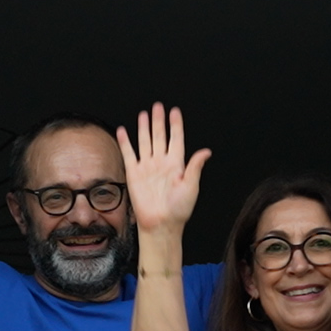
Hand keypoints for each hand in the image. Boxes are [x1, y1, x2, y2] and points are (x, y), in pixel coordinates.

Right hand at [117, 102, 211, 232]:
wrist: (160, 224)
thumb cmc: (178, 210)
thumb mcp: (191, 186)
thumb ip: (195, 167)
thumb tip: (206, 151)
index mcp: (177, 164)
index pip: (176, 139)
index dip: (176, 125)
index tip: (175, 112)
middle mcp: (161, 163)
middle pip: (160, 136)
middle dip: (159, 121)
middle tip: (158, 107)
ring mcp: (147, 167)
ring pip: (145, 142)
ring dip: (144, 128)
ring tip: (144, 114)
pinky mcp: (134, 174)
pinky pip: (129, 154)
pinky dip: (125, 142)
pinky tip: (124, 131)